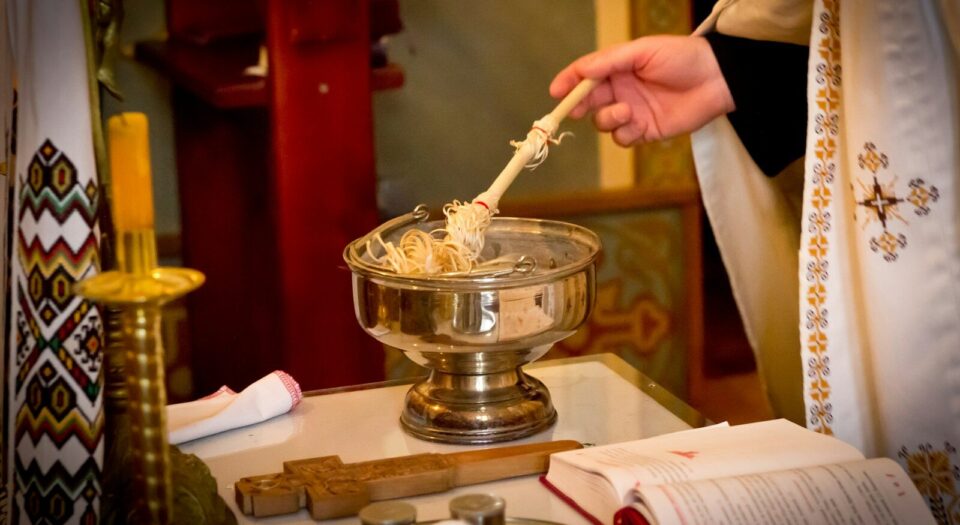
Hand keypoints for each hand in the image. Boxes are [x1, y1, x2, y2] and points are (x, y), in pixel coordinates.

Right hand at [550, 35, 734, 145]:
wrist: (717, 80)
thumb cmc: (683, 57)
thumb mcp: (644, 50)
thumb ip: (610, 60)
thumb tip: (582, 71)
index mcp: (618, 67)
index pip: (585, 74)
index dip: (568, 82)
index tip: (556, 92)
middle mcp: (621, 90)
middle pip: (588, 102)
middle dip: (579, 106)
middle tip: (576, 110)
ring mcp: (632, 112)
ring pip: (603, 123)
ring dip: (607, 119)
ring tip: (626, 111)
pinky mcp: (646, 131)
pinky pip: (623, 138)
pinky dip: (624, 133)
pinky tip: (636, 123)